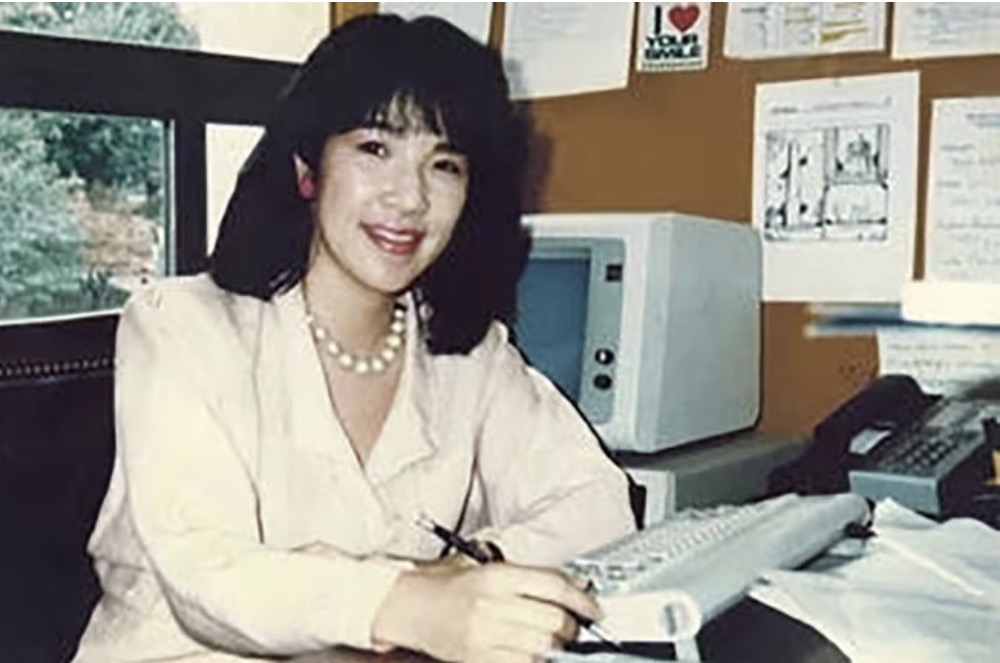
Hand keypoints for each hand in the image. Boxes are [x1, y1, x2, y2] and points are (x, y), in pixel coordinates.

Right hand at [372, 562, 601, 662]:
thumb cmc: (455, 588)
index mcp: (497, 576)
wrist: (413, 607)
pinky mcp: (479, 659)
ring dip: (555, 647)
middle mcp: (492, 604)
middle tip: (572, 627)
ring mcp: (484, 635)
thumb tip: (579, 585)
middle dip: (571, 627)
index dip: (582, 600)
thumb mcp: (492, 571)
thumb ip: (534, 578)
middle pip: (553, 620)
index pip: (554, 586)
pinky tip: (533, 654)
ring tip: (551, 641)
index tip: (594, 609)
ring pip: (542, 647)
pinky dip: (536, 661)